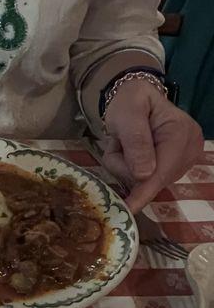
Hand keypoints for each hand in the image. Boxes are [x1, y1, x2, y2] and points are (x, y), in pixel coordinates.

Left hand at [103, 79, 203, 213]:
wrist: (134, 97)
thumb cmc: (129, 102)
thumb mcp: (127, 115)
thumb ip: (135, 142)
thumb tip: (144, 175)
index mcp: (181, 132)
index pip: (162, 170)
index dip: (143, 191)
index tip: (130, 209)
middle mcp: (188, 150)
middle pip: (153, 179)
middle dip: (126, 167)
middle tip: (118, 143)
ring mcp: (182, 160)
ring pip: (146, 181)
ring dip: (125, 167)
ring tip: (124, 144)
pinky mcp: (172, 167)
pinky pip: (145, 179)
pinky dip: (130, 169)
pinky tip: (130, 153)